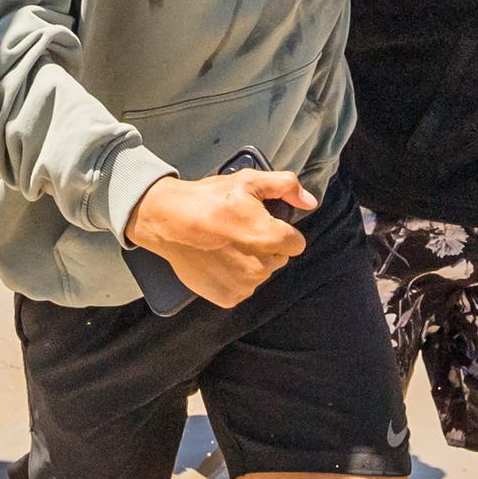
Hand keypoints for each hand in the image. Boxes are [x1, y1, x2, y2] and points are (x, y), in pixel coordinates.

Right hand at [125, 167, 312, 308]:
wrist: (167, 222)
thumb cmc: (207, 200)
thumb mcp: (248, 181)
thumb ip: (285, 186)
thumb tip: (310, 201)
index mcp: (270, 238)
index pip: (295, 243)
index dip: (280, 231)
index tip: (261, 224)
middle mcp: (261, 266)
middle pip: (278, 259)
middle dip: (265, 247)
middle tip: (239, 231)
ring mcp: (244, 284)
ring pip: (260, 274)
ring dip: (250, 263)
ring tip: (225, 245)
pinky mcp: (228, 297)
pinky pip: (242, 288)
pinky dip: (233, 278)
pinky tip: (218, 261)